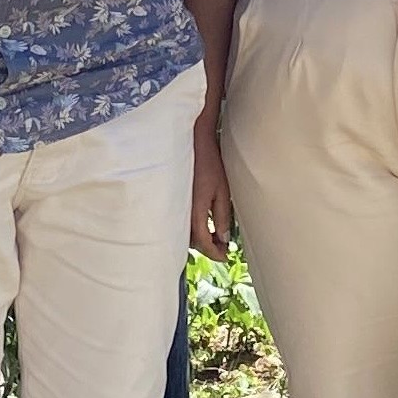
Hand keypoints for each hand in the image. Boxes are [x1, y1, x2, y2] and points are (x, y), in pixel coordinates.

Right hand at [189, 114, 234, 259]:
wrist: (191, 141)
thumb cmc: (209, 162)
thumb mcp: (222, 191)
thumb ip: (223, 216)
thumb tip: (223, 237)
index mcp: (195, 211)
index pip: (203, 242)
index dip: (215, 253)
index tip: (225, 256)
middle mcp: (181, 211)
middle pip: (192, 241)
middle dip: (207, 247)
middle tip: (222, 248)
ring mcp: (175, 205)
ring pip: (185, 232)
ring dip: (199, 238)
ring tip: (215, 237)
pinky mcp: (172, 198)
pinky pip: (180, 221)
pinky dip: (191, 227)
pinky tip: (202, 223)